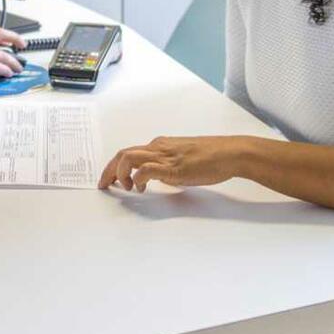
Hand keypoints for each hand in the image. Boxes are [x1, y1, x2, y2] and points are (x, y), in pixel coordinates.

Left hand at [98, 136, 245, 191]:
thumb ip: (166, 167)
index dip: (114, 166)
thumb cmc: (210, 157)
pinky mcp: (173, 167)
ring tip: (125, 188)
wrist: (229, 153)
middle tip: (104, 185)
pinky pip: (146, 169)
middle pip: (123, 154)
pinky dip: (137, 178)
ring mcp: (165, 156)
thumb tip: (155, 179)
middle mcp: (158, 147)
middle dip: (109, 170)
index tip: (108, 179)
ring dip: (120, 173)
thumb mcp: (181, 161)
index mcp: (159, 145)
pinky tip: (140, 188)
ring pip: (129, 157)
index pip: (128, 152)